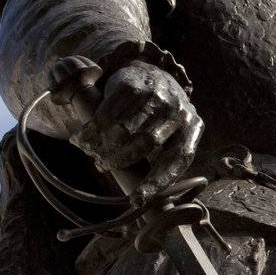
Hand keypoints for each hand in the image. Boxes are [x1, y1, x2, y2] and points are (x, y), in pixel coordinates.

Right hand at [69, 62, 202, 203]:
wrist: (152, 74)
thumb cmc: (160, 117)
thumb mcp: (170, 135)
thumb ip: (160, 159)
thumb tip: (139, 198)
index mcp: (193, 128)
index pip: (178, 160)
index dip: (156, 182)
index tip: (136, 200)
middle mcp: (179, 111)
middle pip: (146, 143)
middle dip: (120, 160)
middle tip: (102, 166)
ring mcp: (158, 96)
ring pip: (125, 129)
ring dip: (103, 145)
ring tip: (90, 152)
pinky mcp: (135, 85)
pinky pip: (109, 111)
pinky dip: (93, 128)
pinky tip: (82, 137)